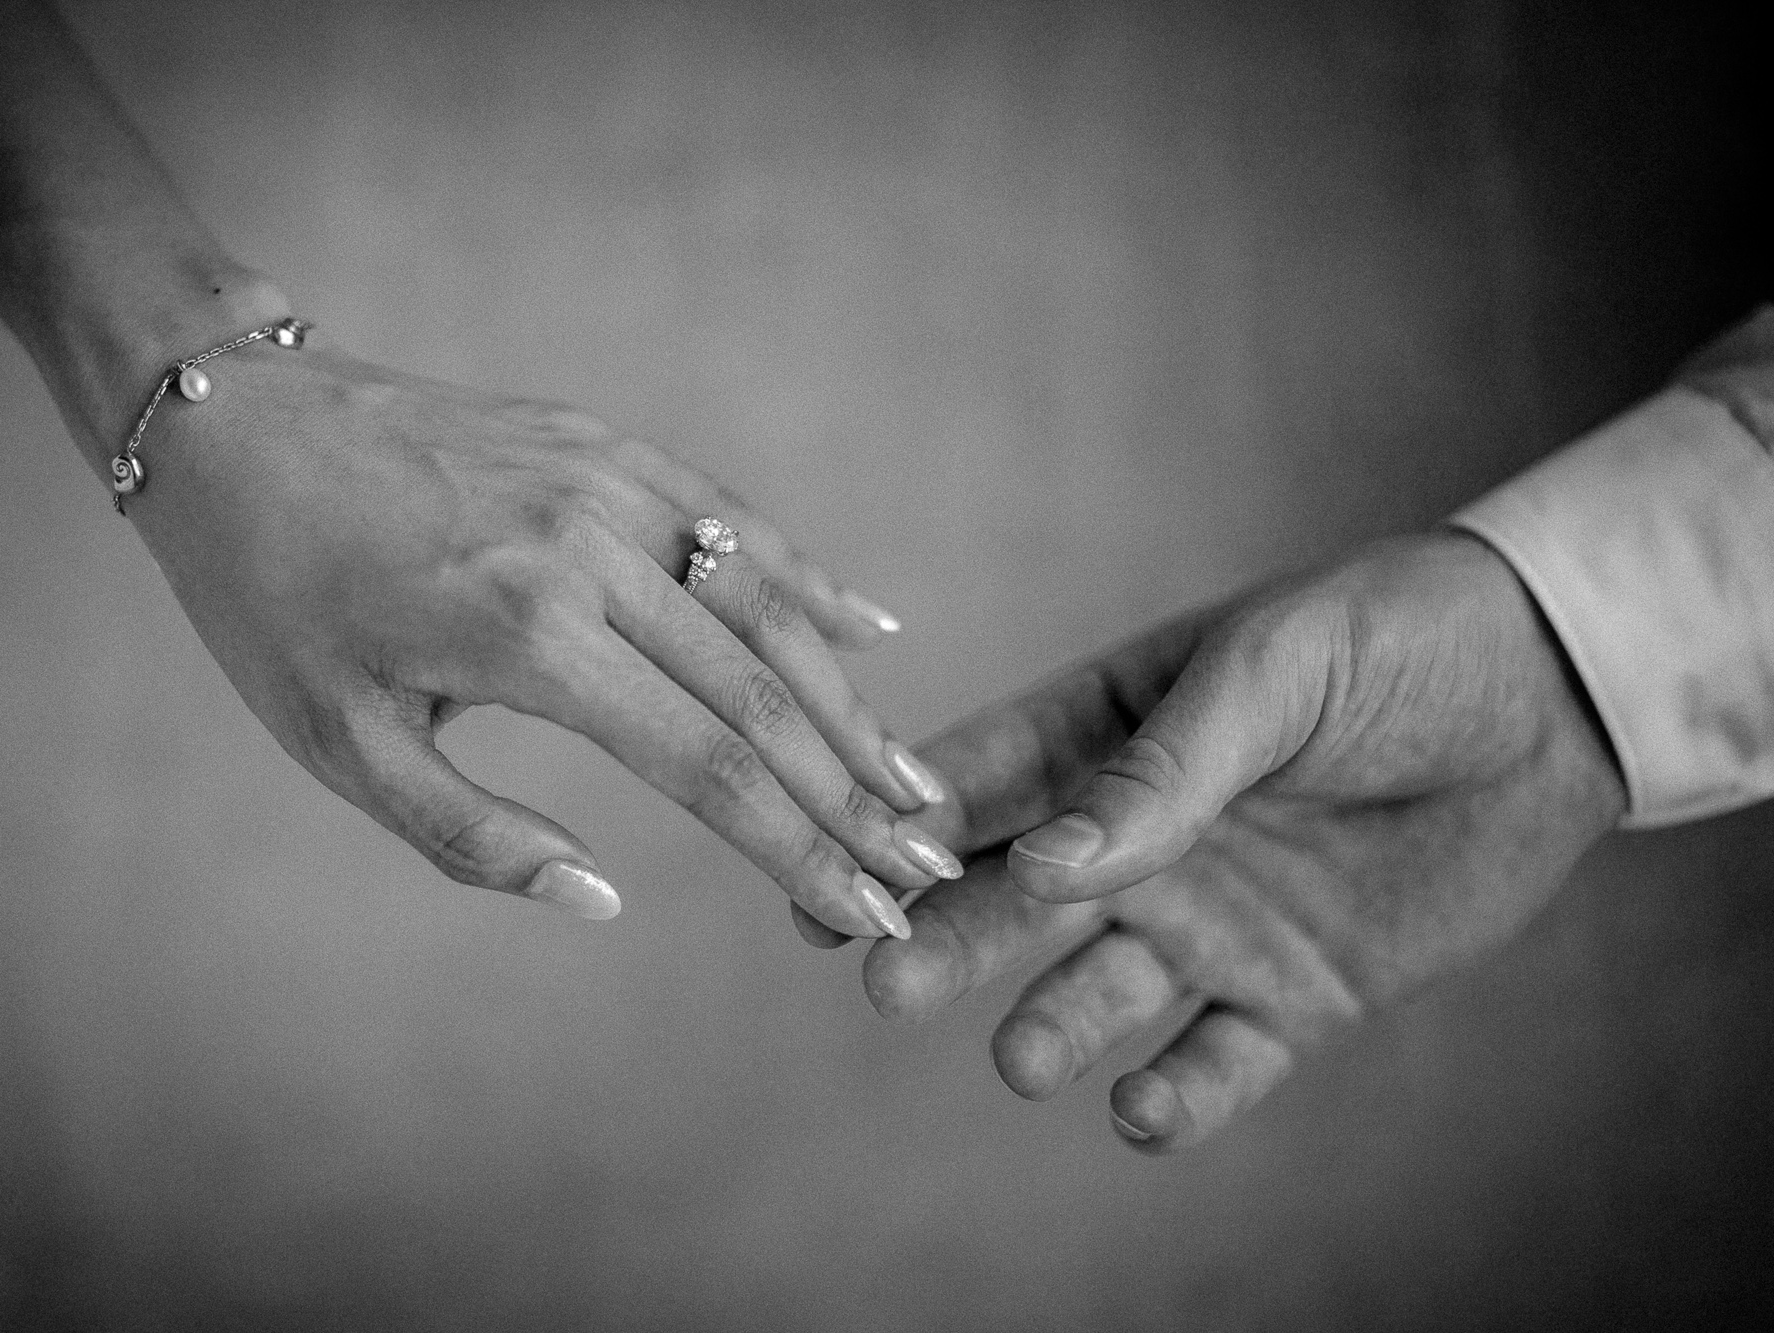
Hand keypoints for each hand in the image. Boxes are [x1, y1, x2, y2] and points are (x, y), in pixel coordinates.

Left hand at [120, 336, 960, 934]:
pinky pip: (733, 520)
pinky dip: (807, 581)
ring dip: (849, 701)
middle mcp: (589, 550)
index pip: (706, 767)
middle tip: (925, 861)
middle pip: (761, 692)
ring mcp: (608, 483)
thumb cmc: (274, 602)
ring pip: (766, 606)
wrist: (235, 420)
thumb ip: (474, 835)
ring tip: (912, 780)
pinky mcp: (606, 445)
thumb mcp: (341, 743)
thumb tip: (602, 899)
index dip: (799, 847)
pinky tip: (870, 631)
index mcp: (525, 637)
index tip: (871, 906)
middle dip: (851, 791)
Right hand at [857, 534, 1625, 1147]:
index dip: (903, 825)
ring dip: (1051, 1029)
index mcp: (1107, 731)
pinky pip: (1217, 1063)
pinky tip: (1143, 1113)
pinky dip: (1176, 1099)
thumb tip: (1049, 864)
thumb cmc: (1398, 640)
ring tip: (1022, 1059)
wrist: (1557, 694)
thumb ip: (1164, 771)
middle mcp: (1136, 838)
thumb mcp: (1274, 670)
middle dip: (947, 938)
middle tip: (884, 980)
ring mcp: (1208, 921)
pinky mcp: (1291, 995)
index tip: (832, 870)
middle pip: (1013, 899)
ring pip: (1097, 992)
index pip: (980, 779)